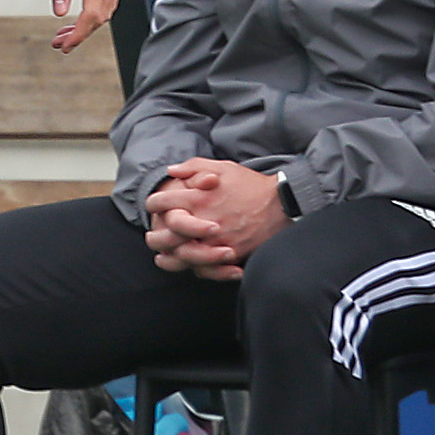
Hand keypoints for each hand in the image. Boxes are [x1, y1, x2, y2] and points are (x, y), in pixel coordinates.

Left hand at [50, 0, 127, 52]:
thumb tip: (60, 11)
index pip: (91, 14)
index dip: (78, 34)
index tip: (65, 44)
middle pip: (102, 16)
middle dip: (81, 33)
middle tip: (61, 42)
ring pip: (109, 8)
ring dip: (89, 23)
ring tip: (68, 30)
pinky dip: (99, 10)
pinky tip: (84, 12)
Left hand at [143, 159, 285, 277]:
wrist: (282, 203)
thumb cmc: (250, 184)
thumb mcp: (222, 167)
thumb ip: (193, 167)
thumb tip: (171, 171)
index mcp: (197, 197)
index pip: (160, 202)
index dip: (153, 203)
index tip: (154, 205)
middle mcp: (203, 221)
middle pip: (165, 234)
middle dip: (155, 235)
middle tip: (151, 234)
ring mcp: (216, 240)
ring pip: (182, 255)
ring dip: (169, 256)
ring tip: (163, 255)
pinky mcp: (231, 254)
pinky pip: (205, 267)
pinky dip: (193, 267)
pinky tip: (187, 264)